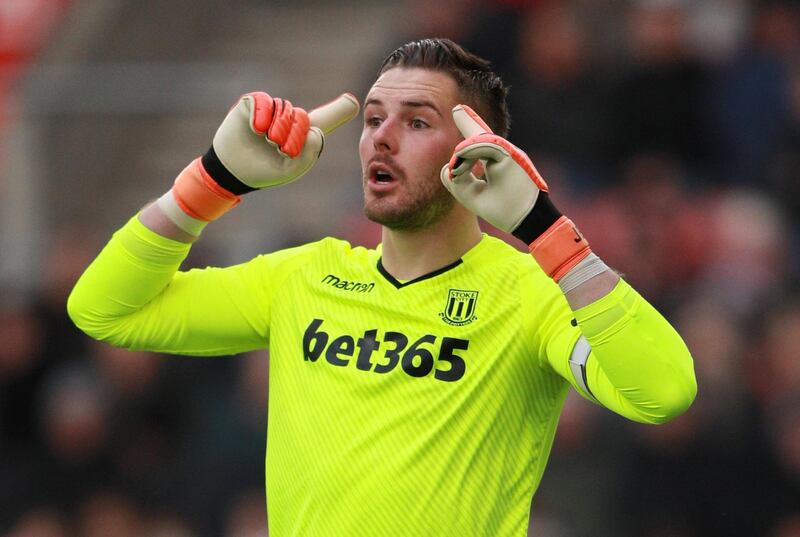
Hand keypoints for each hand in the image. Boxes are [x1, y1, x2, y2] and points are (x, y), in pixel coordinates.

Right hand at [205, 91, 359, 192]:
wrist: (235, 170)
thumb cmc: (266, 171)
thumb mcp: (293, 168)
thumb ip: (310, 151)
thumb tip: (314, 129)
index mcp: (304, 135)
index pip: (325, 120)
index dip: (339, 111)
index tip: (353, 102)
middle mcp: (291, 119)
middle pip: (303, 118)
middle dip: (291, 137)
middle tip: (278, 149)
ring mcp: (273, 110)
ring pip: (284, 110)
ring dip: (276, 131)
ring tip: (265, 141)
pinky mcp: (254, 103)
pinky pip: (265, 102)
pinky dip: (262, 117)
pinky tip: (256, 129)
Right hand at [440, 104, 591, 281]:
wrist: (537, 219)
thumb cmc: (508, 212)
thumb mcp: (477, 201)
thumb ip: (457, 184)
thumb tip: (449, 170)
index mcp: (505, 158)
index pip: (479, 145)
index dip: (463, 153)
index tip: (452, 167)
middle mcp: (510, 151)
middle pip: (483, 135)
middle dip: (469, 122)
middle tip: (458, 109)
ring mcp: (511, 155)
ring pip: (487, 140)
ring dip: (473, 136)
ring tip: (461, 114)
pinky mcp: (511, 162)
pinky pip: (492, 148)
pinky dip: (480, 143)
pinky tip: (473, 134)